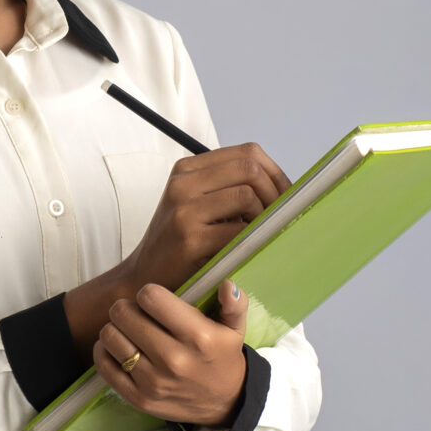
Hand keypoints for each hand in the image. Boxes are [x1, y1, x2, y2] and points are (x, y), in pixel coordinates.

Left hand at [93, 279, 250, 427]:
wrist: (224, 404)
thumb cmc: (223, 357)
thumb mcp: (235, 328)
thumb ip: (234, 304)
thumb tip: (227, 285)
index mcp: (198, 337)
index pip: (150, 297)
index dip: (148, 293)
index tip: (154, 301)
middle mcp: (173, 359)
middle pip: (123, 313)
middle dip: (127, 307)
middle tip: (137, 313)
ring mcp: (153, 381)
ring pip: (110, 336)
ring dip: (115, 328)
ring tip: (129, 330)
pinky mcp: (138, 398)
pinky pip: (103, 364)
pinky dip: (105, 350)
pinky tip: (119, 346)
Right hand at [117, 143, 290, 294]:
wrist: (143, 277)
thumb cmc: (180, 244)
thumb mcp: (199, 205)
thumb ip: (231, 189)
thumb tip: (286, 189)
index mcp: (188, 169)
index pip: (248, 153)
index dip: (276, 173)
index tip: (287, 197)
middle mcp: (183, 183)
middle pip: (250, 169)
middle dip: (276, 193)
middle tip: (281, 218)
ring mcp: (183, 210)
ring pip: (247, 196)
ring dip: (264, 218)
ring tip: (260, 235)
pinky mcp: (189, 239)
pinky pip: (238, 231)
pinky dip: (252, 240)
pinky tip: (248, 250)